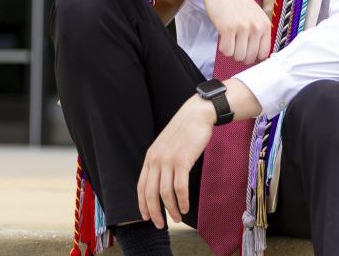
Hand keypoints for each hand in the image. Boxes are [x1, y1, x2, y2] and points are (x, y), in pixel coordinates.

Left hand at [137, 94, 215, 228]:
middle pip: (150, 193)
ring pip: (165, 193)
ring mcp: (168, 160)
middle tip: (161, 225)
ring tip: (176, 218)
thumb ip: (161, 161)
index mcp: (150, 157)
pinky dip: (182, 200)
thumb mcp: (166, 145)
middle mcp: (156, 160)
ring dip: (171, 209)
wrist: (197, 114)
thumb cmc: (185, 131)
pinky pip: (179, 187)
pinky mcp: (182, 160)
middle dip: (154, 212)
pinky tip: (185, 207)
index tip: (146, 217)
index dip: (142, 204)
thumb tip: (162, 180)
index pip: (141, 186)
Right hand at [159, 0, 270, 64]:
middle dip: (241, 56)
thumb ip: (259, 33)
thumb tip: (259, 57)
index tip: (246, 51)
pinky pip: (227, 51)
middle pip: (250, 58)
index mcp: (265, 25)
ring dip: (231, 52)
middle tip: (235, 46)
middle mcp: (256, 27)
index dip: (254, 56)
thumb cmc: (237, 3)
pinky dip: (223, 48)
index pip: (264, 53)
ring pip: (238, 56)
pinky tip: (223, 38)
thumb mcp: (256, 16)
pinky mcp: (228, 28)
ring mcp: (243, 27)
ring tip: (230, 41)